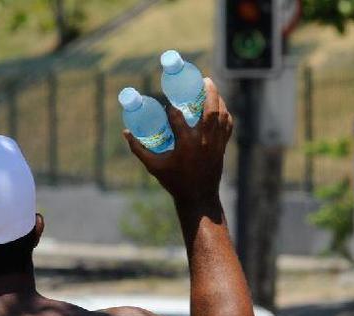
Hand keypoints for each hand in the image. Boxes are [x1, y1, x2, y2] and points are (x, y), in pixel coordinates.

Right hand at [123, 78, 232, 203]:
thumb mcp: (153, 166)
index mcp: (185, 143)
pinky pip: (228, 125)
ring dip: (219, 99)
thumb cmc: (174, 181)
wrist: (198, 197)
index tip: (167, 100)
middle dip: (208, 92)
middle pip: (210, 109)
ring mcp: (215, 143)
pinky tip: (221, 106)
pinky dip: (225, 113)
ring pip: (222, 115)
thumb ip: (138, 148)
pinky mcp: (222, 146)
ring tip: (212, 88)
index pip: (178, 117)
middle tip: (203, 80)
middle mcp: (203, 140)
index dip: (172, 107)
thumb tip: (125, 132)